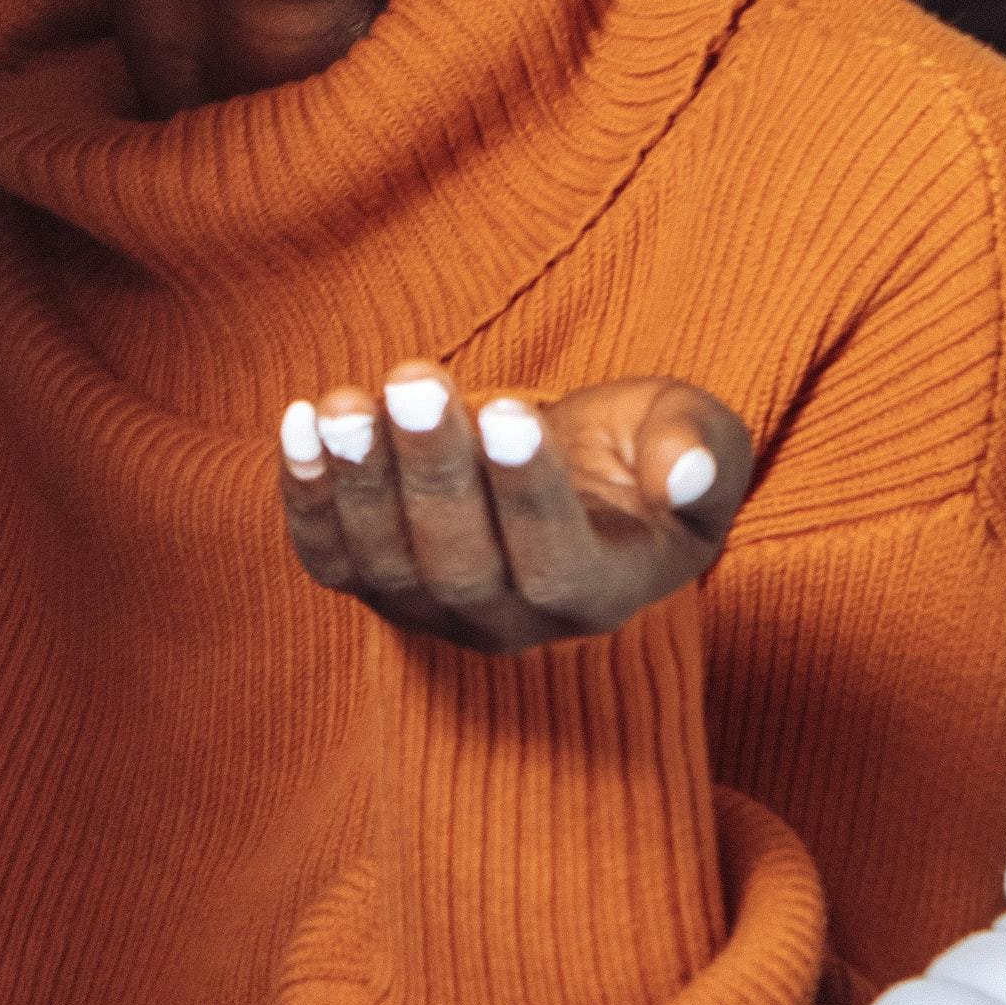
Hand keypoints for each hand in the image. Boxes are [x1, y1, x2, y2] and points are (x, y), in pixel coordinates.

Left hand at [279, 369, 750, 651]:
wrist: (567, 472)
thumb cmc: (639, 452)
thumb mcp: (698, 437)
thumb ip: (704, 454)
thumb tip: (688, 474)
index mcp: (600, 597)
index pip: (557, 566)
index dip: (530, 496)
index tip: (512, 413)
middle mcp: (510, 624)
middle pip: (461, 566)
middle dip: (434, 472)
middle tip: (417, 380)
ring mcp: (432, 612)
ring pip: (386, 565)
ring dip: (361, 480)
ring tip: (349, 401)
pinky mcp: (373, 583)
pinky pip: (328, 558)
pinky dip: (305, 497)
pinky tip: (301, 422)